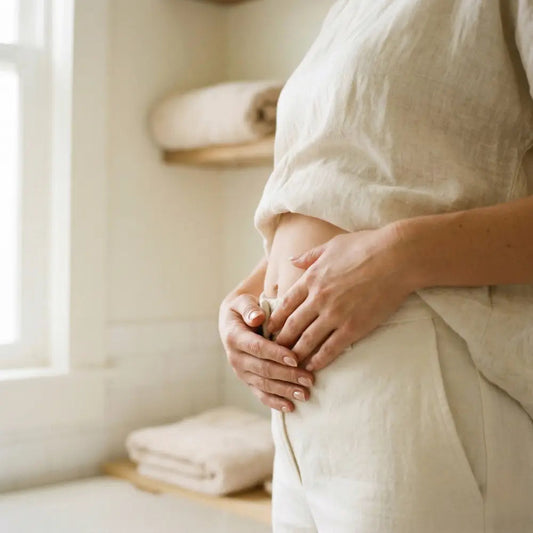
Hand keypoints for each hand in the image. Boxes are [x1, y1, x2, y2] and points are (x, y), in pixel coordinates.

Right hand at [218, 292, 314, 411]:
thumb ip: (249, 308)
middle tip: (309, 379)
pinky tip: (291, 407)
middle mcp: (236, 358)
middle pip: (263, 369)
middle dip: (287, 375)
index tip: (295, 358)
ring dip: (285, 391)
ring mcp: (242, 372)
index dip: (276, 354)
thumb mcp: (242, 302)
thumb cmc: (243, 309)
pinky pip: (261, 394)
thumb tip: (257, 318)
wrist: (234, 321)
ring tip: (305, 394)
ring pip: (264, 385)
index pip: (257, 348)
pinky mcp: (248, 380)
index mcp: (234, 337)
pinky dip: (275, 402)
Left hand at [266, 223, 414, 371]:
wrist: (396, 257)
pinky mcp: (353, 327)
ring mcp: (335, 314)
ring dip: (295, 354)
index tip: (269, 330)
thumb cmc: (366, 246)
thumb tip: (292, 259)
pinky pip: (331, 349)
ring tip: (288, 365)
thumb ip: (309, 256)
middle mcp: (318, 298)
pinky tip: (312, 366)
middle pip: (291, 326)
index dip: (275, 320)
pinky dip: (319, 360)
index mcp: (311, 278)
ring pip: (307, 341)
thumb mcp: (331, 245)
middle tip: (273, 352)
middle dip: (280, 341)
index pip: (285, 304)